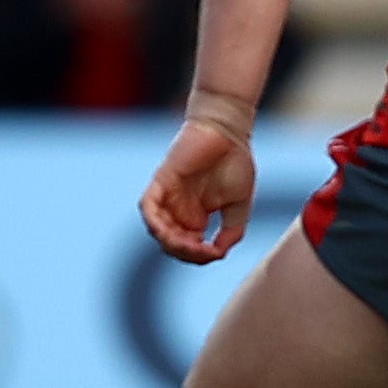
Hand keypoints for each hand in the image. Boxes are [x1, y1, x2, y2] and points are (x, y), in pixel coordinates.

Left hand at [139, 109, 255, 262]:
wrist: (228, 131)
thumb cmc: (235, 162)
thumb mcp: (239, 204)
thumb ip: (232, 230)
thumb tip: (219, 253)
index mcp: (195, 217)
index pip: (189, 248)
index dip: (200, 256)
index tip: (217, 253)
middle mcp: (178, 210)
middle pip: (171, 244)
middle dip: (187, 253)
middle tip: (205, 251)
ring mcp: (167, 197)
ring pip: (158, 230)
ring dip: (172, 243)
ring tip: (191, 246)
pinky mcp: (160, 182)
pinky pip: (148, 207)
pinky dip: (154, 222)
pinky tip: (168, 233)